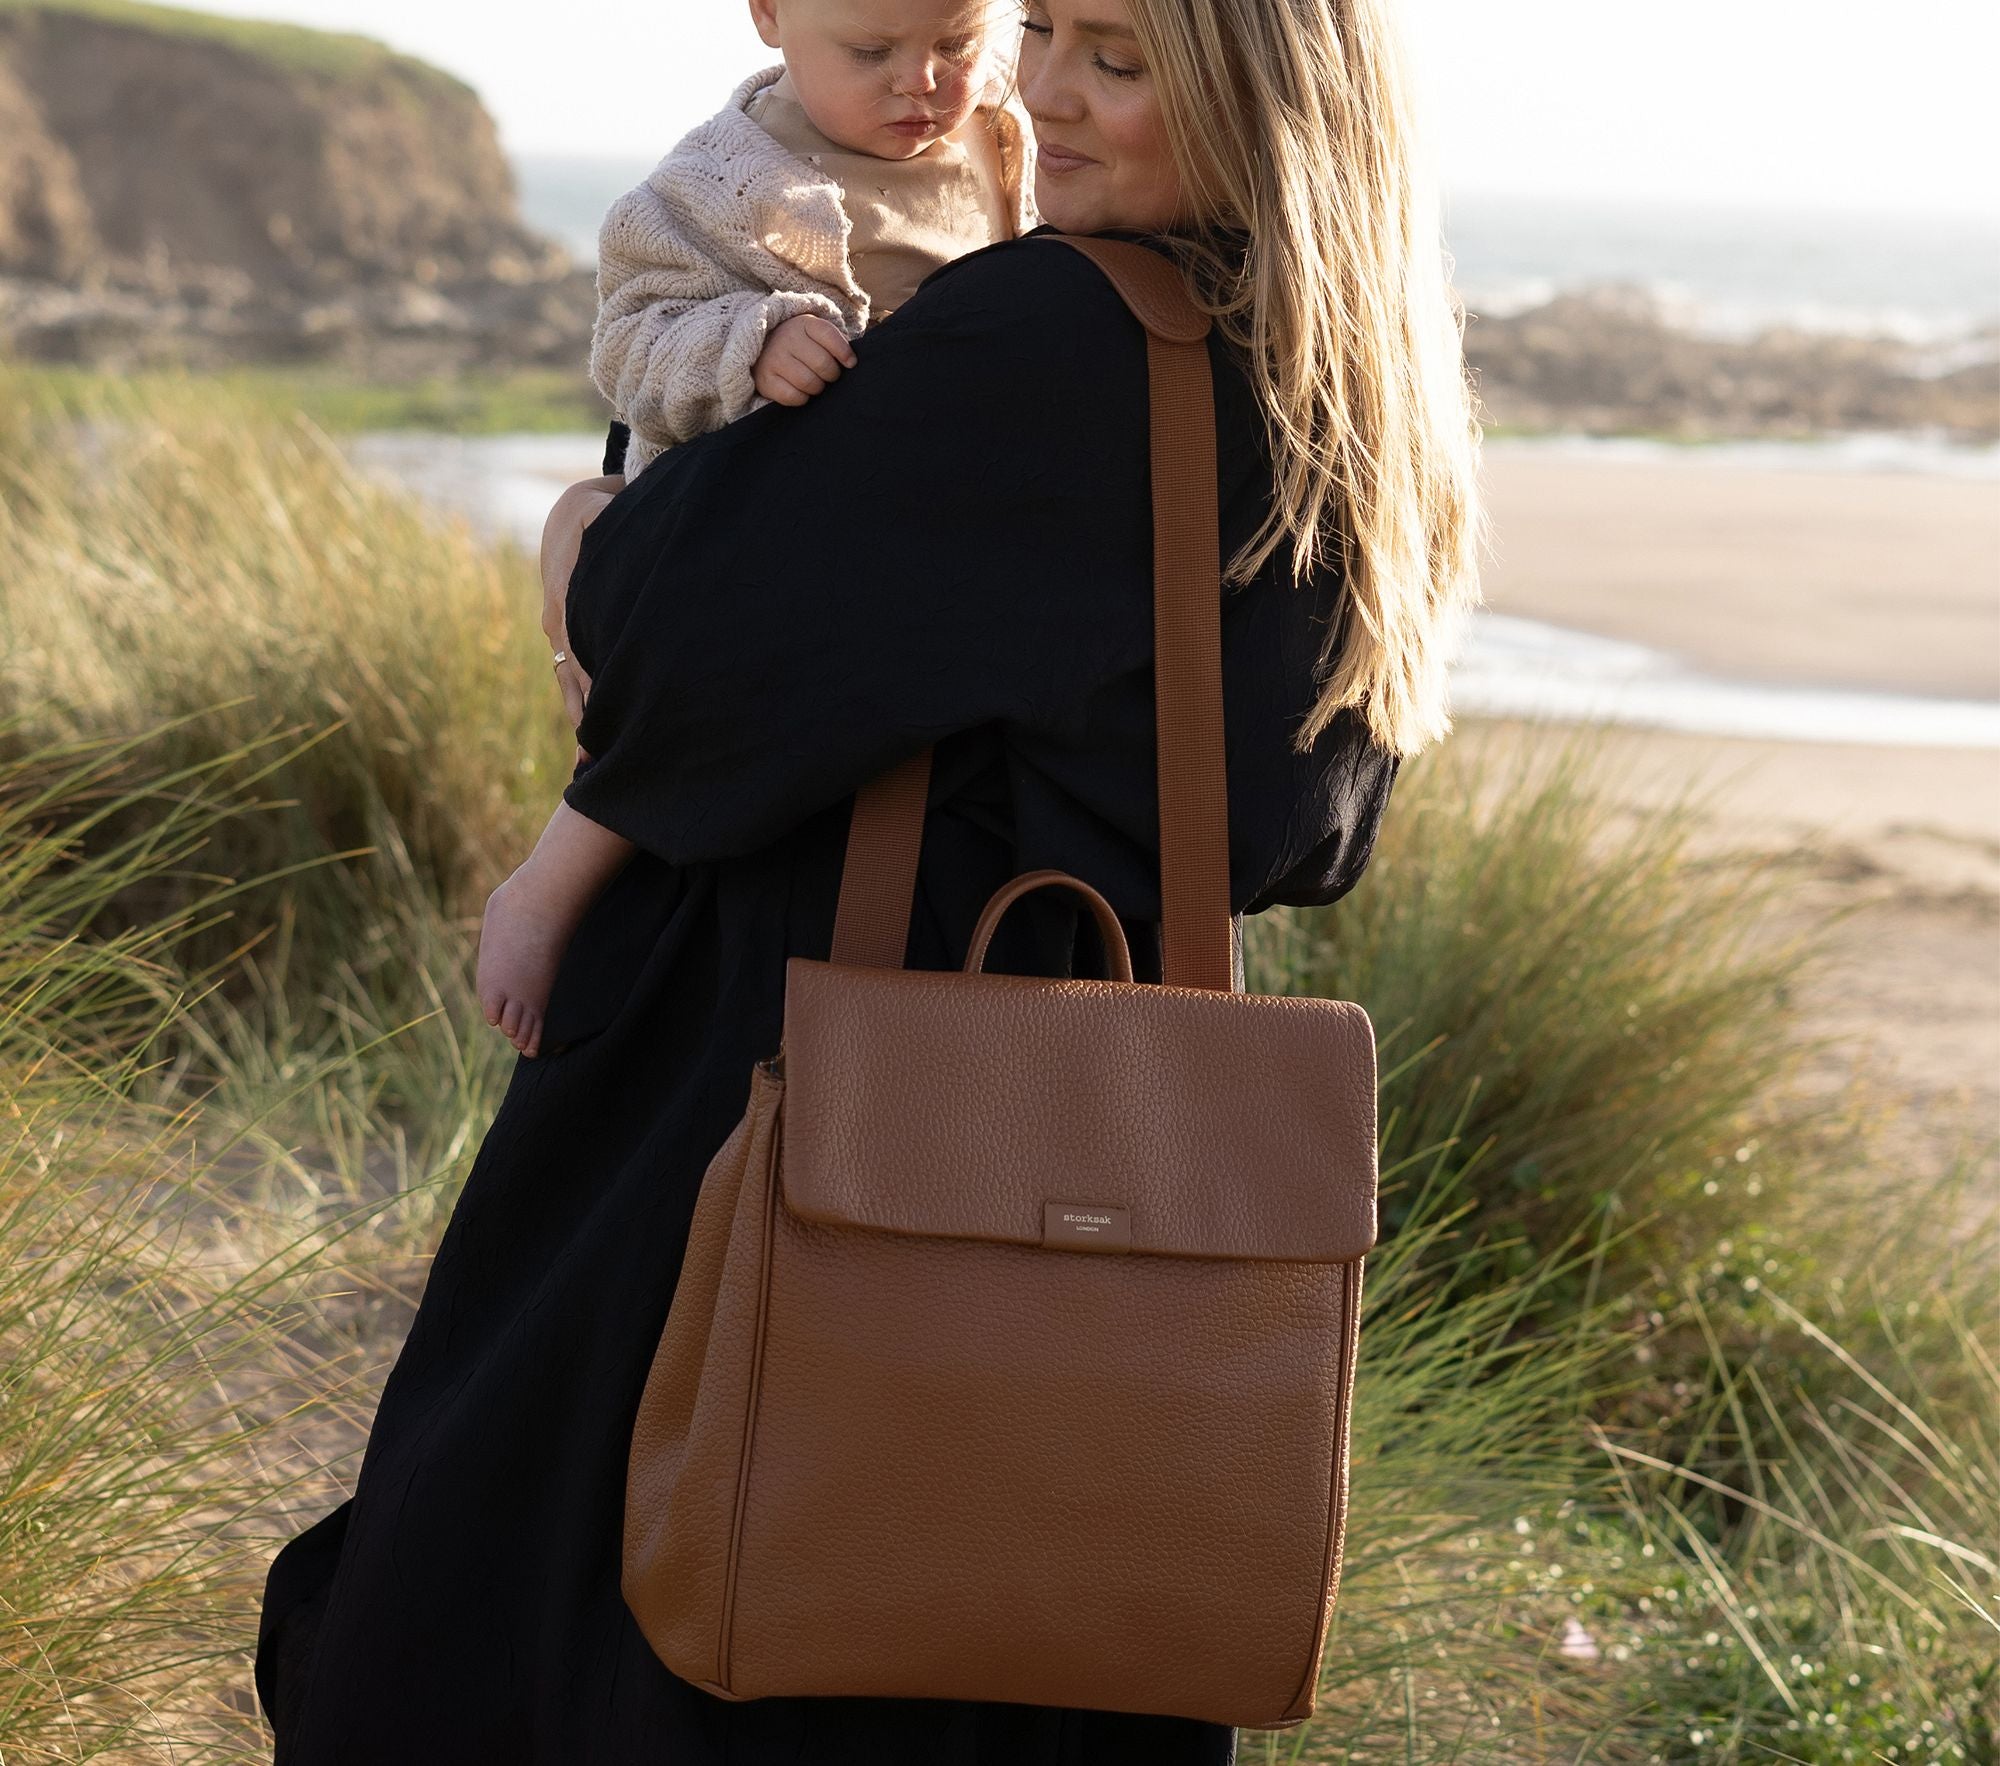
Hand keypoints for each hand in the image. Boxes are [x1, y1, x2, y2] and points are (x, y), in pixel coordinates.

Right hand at [539, 476, 620, 755]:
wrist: (569, 517)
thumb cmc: (598, 512)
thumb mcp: (602, 505)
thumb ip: (609, 510)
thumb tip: (612, 510)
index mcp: (569, 596)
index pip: (583, 643)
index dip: (597, 674)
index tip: (611, 707)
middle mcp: (560, 622)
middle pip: (576, 675)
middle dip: (591, 713)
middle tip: (601, 754)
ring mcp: (559, 636)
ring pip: (571, 687)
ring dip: (582, 724)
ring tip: (590, 767)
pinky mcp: (566, 645)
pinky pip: (571, 686)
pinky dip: (580, 716)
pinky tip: (588, 756)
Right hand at [752, 314, 856, 406]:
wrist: (762, 350)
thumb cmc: (799, 346)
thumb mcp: (814, 334)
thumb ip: (833, 343)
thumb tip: (851, 363)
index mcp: (803, 324)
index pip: (829, 335)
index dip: (844, 352)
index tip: (850, 363)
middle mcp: (787, 338)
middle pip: (823, 364)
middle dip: (831, 374)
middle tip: (828, 375)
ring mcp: (774, 359)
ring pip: (809, 382)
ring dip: (817, 388)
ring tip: (814, 383)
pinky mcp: (766, 380)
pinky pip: (793, 396)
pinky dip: (802, 398)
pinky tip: (800, 391)